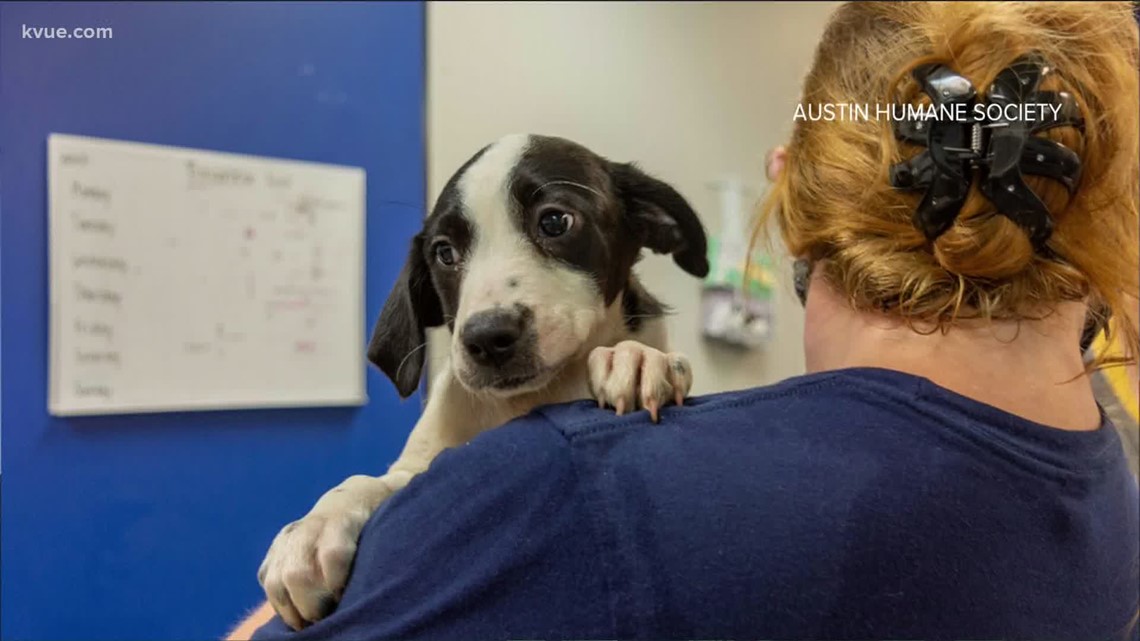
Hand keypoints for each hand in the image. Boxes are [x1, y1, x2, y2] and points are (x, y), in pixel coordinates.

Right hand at [257, 477, 380, 629]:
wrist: (354, 497)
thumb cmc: (381, 517)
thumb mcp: (391, 523)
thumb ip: (389, 546)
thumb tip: (392, 579)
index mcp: (343, 518)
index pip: (334, 554)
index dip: (338, 584)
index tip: (348, 600)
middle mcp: (309, 527)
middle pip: (298, 574)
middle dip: (312, 605)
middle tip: (330, 618)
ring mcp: (288, 538)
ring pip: (276, 581)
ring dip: (292, 610)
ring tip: (313, 623)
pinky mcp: (275, 549)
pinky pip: (268, 581)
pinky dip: (281, 602)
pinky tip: (300, 612)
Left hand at [588, 340, 692, 422]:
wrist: (643, 418)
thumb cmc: (613, 413)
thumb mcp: (593, 406)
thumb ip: (590, 398)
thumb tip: (591, 402)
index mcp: (604, 358)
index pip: (599, 358)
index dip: (601, 381)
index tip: (602, 405)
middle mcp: (628, 352)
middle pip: (628, 354)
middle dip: (625, 385)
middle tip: (623, 411)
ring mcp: (654, 356)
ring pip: (656, 360)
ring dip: (652, 386)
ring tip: (650, 411)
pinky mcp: (675, 364)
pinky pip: (680, 364)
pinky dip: (680, 382)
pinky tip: (677, 402)